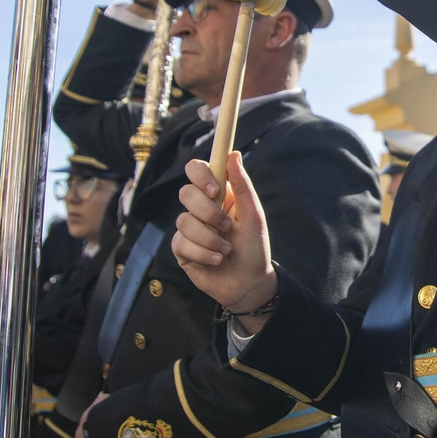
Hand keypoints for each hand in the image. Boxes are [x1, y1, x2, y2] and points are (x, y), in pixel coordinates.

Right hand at [172, 153, 277, 325]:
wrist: (249, 283)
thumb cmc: (254, 247)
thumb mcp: (254, 216)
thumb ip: (242, 185)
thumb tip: (233, 154)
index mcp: (218, 194)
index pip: (196, 170)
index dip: (201, 176)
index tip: (216, 190)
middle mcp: (200, 208)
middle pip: (185, 193)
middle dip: (208, 212)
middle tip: (226, 226)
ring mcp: (189, 228)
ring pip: (184, 221)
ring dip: (210, 239)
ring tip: (226, 251)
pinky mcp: (181, 249)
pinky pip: (182, 243)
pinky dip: (203, 254)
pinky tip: (217, 261)